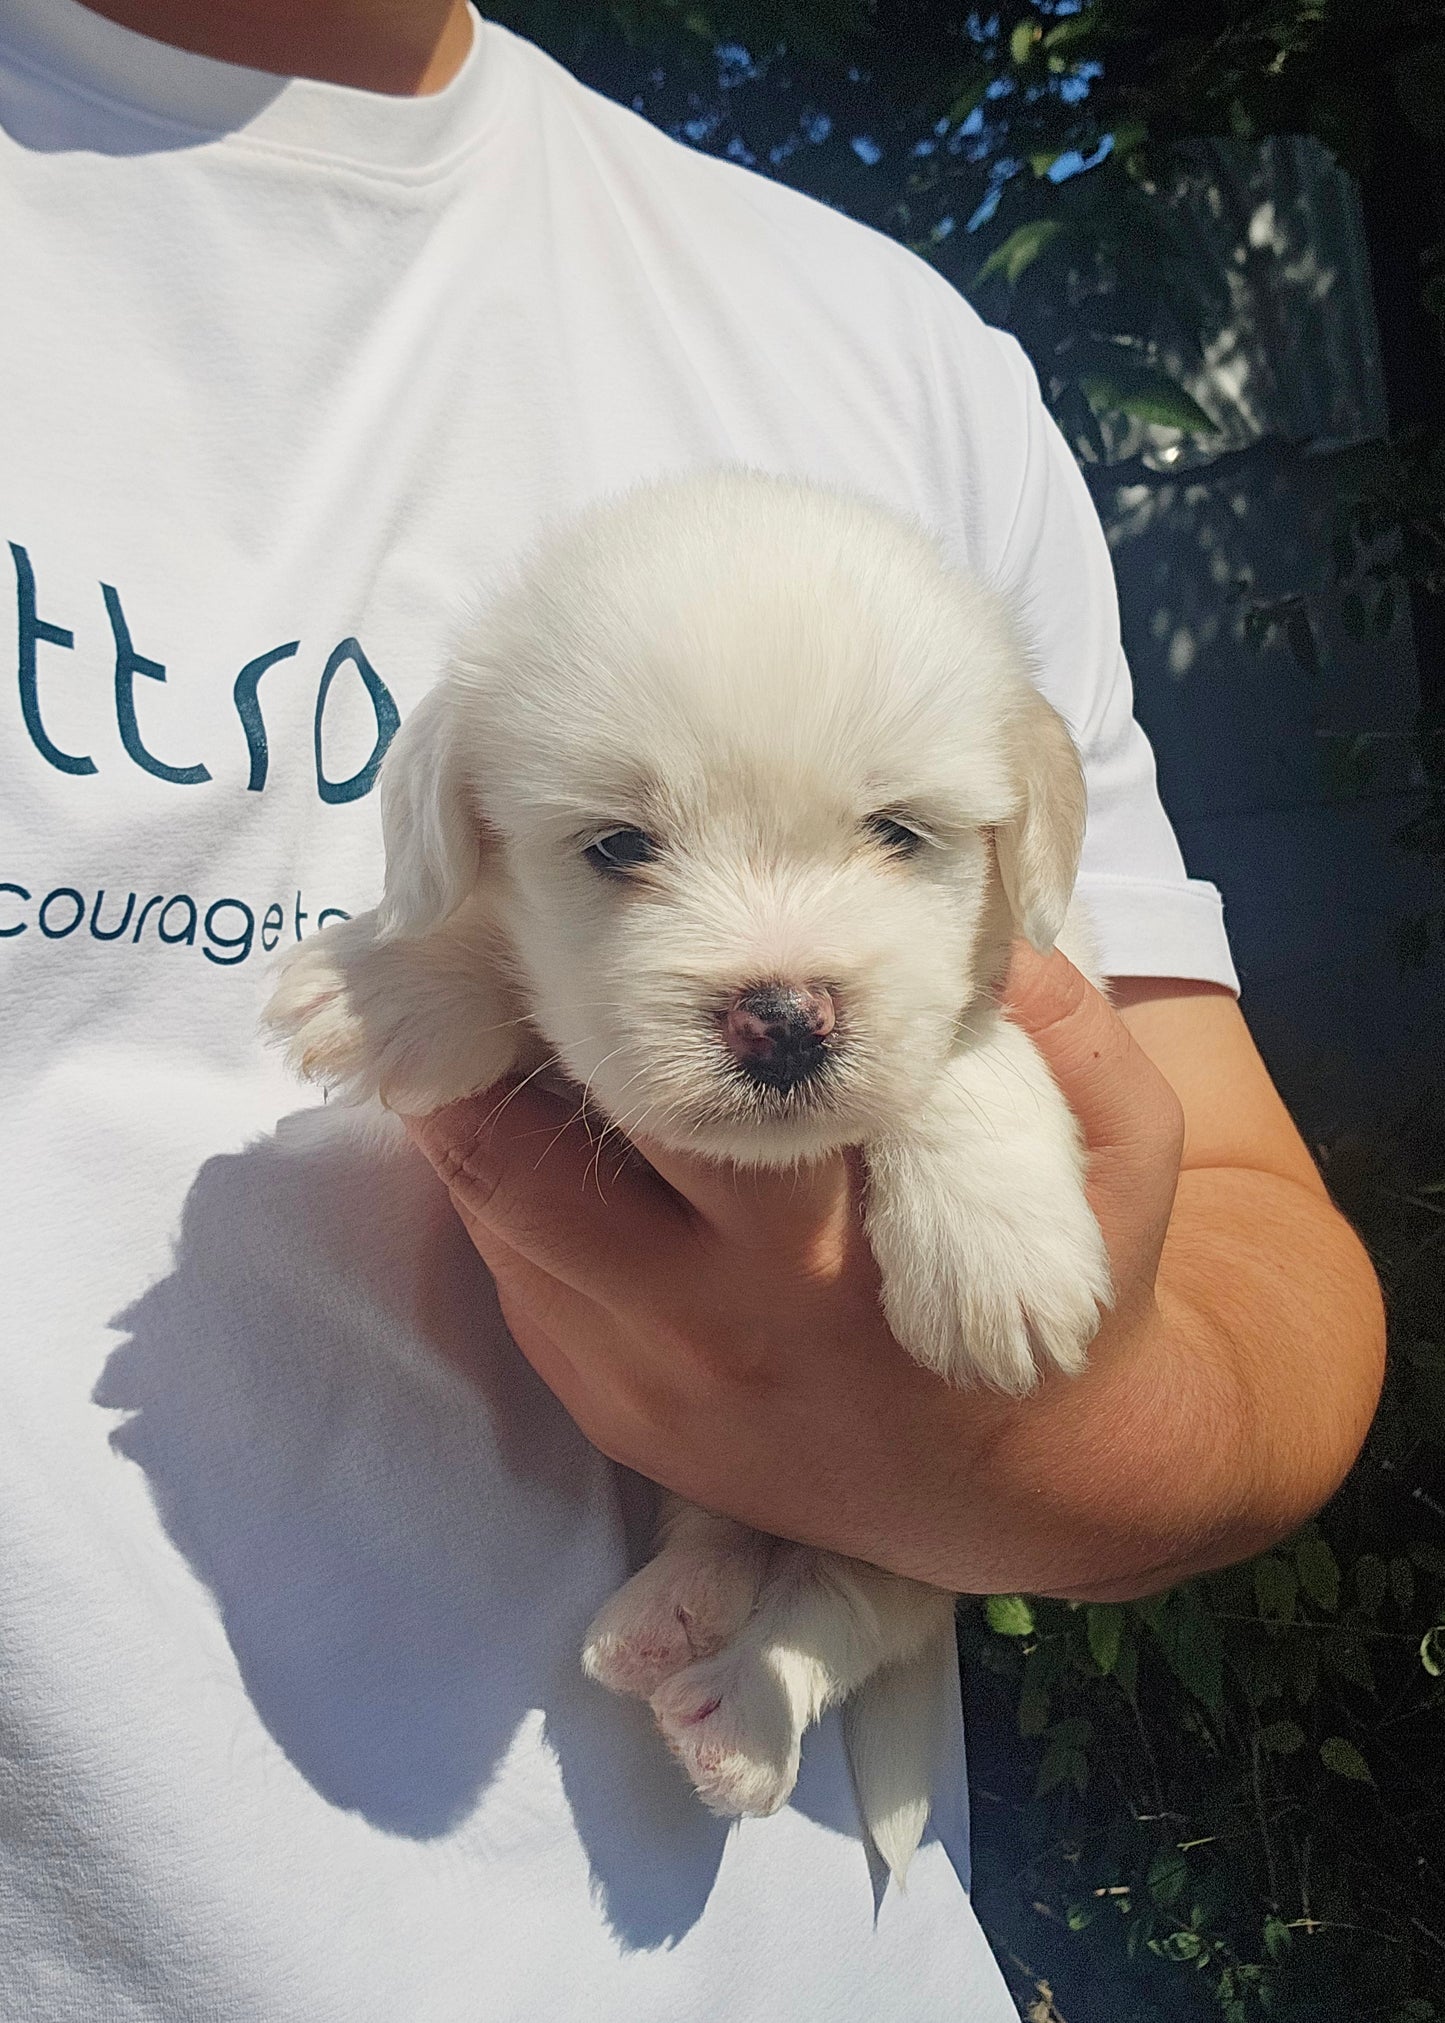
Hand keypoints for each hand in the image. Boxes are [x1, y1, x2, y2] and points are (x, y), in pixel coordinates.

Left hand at [405, 944, 1218, 1597]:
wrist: (1048, 1481)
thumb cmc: (1076, 1275)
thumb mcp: (1112, 1136)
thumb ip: (1047, 1014)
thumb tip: (927, 902)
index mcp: (837, 1244)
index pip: (669, 1096)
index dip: (598, 986)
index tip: (575, 901)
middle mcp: (722, 1320)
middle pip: (523, 1162)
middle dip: (484, 1044)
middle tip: (487, 937)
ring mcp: (654, 1383)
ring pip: (496, 1219)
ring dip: (473, 1111)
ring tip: (491, 1012)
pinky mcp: (619, 1420)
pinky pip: (520, 1283)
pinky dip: (509, 1192)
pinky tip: (549, 1124)